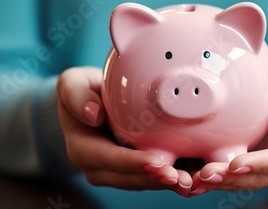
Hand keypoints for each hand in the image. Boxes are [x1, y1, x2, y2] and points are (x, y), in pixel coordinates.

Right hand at [56, 67, 192, 194]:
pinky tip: (195, 176)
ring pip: (145, 181)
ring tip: (192, 180)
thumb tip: (93, 114)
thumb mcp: (72, 85)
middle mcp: (100, 167)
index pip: (109, 159)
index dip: (132, 163)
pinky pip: (154, 176)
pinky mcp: (136, 169)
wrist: (91, 101)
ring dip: (168, 182)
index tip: (155, 161)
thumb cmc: (84, 92)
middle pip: (130, 178)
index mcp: (83, 149)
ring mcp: (119, 171)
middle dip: (156, 179)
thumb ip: (76, 96)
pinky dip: (174, 176)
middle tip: (181, 177)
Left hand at [189, 64, 267, 194]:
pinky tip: (190, 177)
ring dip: (218, 182)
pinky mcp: (249, 165)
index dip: (261, 164)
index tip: (237, 163)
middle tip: (206, 174)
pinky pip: (232, 175)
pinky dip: (213, 178)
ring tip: (194, 179)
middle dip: (232, 179)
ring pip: (242, 181)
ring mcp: (267, 168)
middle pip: (259, 177)